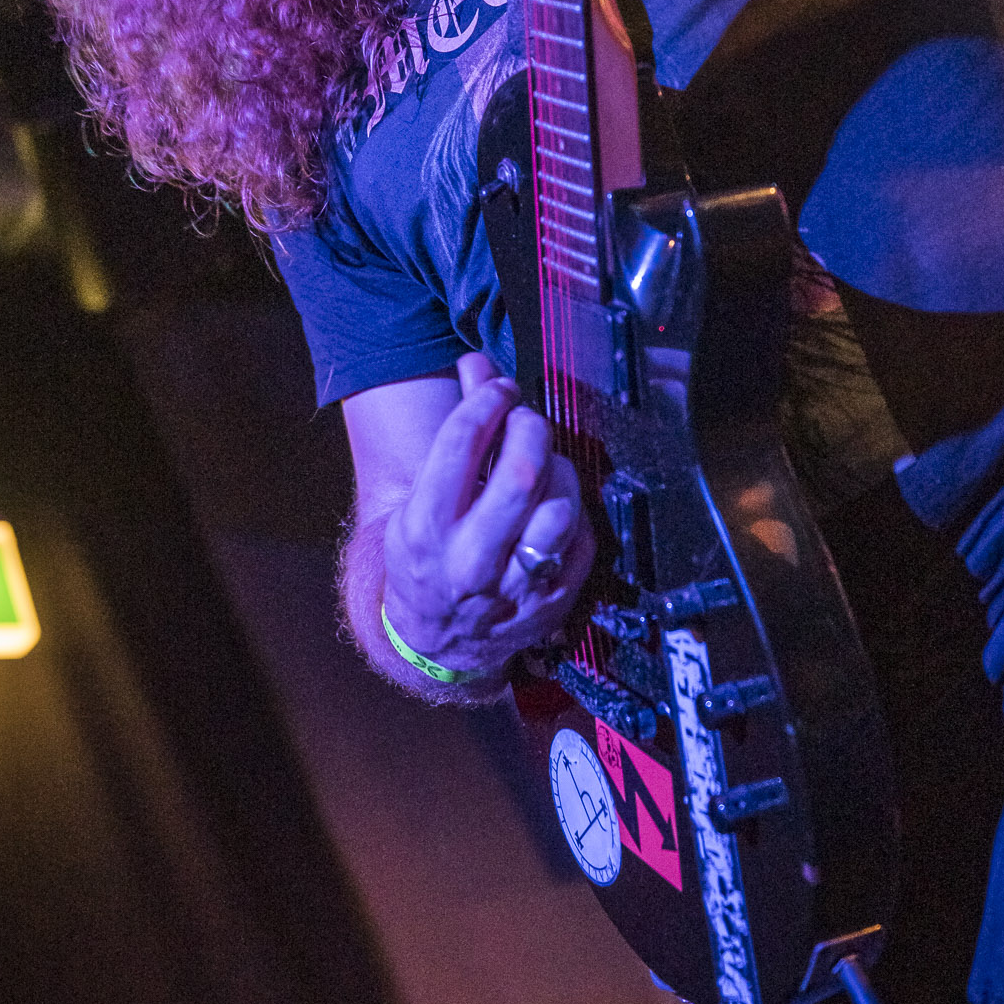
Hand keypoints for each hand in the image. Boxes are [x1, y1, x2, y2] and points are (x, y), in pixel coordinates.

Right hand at [380, 352, 593, 681]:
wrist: (436, 641)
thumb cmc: (428, 552)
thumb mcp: (421, 496)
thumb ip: (456, 428)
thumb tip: (478, 362)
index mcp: (426, 527)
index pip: (462, 442)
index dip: (488, 399)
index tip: (499, 390)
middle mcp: (470, 561)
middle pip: (522, 472)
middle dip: (530, 429)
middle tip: (526, 421)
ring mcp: (516, 588)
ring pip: (559, 508)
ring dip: (558, 471)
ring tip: (542, 466)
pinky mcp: (553, 602)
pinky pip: (582, 538)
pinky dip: (573, 509)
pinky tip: (553, 503)